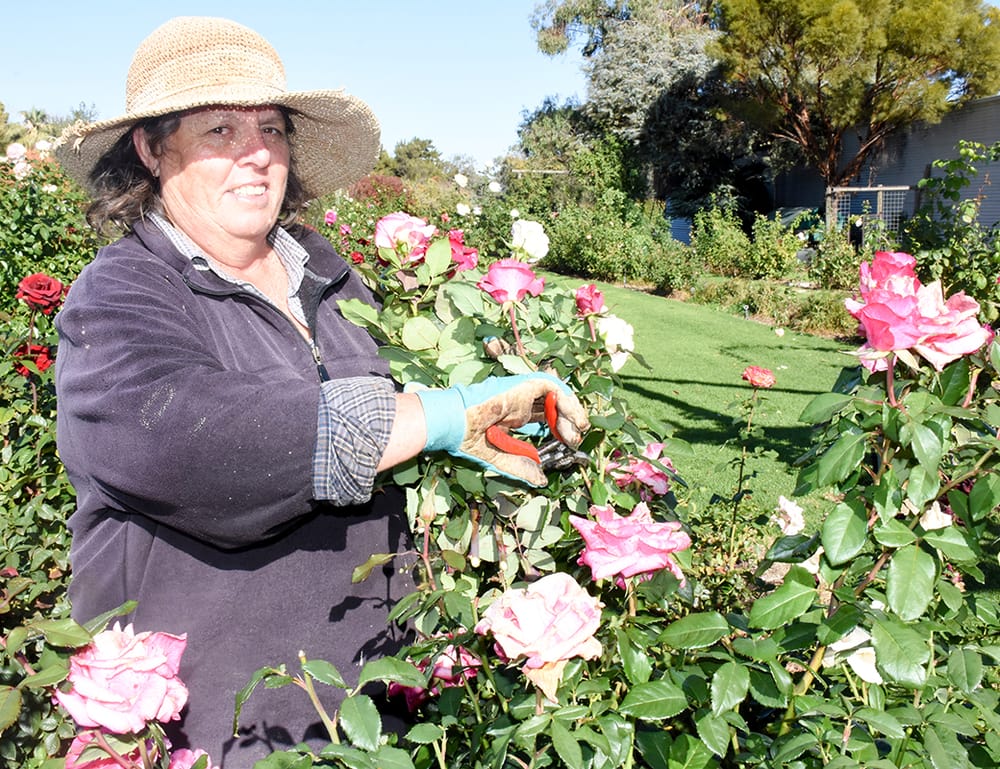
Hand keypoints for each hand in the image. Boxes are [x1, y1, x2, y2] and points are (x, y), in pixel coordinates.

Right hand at [417, 373, 589, 485]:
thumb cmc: (467, 437)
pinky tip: (571, 419)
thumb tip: (542, 480)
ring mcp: (522, 392)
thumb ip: (521, 467)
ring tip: (577, 430)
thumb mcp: (501, 458)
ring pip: (556, 394)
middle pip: (553, 404)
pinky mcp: (524, 385)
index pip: (543, 415)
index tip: (566, 443)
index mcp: (512, 414)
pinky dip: (566, 401)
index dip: (558, 426)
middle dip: (568, 420)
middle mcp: (520, 401)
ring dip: (571, 411)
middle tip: (574, 439)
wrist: (455, 423)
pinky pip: (553, 387)